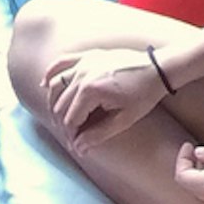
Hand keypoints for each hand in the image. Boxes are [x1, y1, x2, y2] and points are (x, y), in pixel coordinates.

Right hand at [42, 43, 169, 144]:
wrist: (158, 69)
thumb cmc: (145, 94)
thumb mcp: (124, 119)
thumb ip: (99, 133)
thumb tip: (79, 147)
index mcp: (91, 91)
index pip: (70, 119)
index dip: (72, 136)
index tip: (77, 147)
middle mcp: (82, 75)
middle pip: (61, 105)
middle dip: (64, 124)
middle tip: (72, 137)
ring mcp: (83, 63)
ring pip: (56, 86)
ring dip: (54, 103)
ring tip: (61, 118)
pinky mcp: (87, 55)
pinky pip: (62, 63)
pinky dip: (51, 73)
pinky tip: (45, 85)